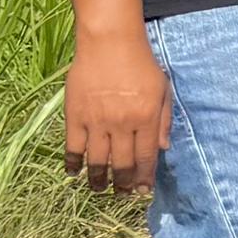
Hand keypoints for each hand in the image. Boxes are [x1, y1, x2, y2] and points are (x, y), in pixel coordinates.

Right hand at [63, 30, 170, 192]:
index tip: (142, 191)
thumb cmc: (141, 64)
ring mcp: (96, 122)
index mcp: (146, 118)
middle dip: (123, 183)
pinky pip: (73, 147)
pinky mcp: (75, 116)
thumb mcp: (163, 90)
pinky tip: (74, 173)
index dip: (144, 178)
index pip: (146, 158)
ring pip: (97, 161)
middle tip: (122, 194)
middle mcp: (122, 124)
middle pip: (122, 164)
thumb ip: (164, 121)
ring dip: (98, 179)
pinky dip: (73, 163)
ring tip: (100, 189)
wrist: (109, 43)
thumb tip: (164, 150)